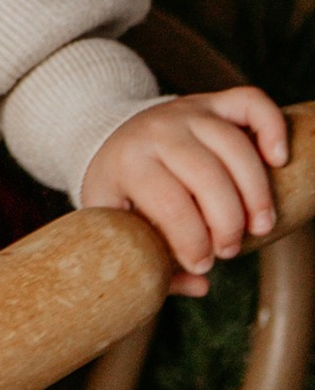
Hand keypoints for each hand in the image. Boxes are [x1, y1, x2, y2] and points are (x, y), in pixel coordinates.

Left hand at [79, 87, 289, 295]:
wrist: (110, 136)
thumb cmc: (119, 190)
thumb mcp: (113, 222)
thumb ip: (148, 257)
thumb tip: (199, 286)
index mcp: (128, 162)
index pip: (169, 204)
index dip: (193, 241)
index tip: (203, 264)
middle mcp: (158, 130)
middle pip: (207, 176)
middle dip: (227, 222)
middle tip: (230, 250)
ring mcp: (188, 112)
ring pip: (234, 146)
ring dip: (257, 191)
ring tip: (261, 226)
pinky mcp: (213, 103)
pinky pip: (251, 102)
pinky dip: (272, 127)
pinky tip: (280, 160)